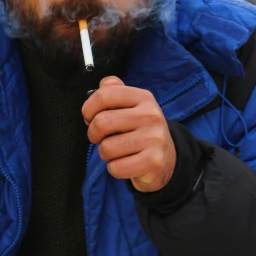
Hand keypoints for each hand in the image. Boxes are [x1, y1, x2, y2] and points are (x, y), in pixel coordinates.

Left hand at [82, 76, 175, 192]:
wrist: (166, 158)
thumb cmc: (139, 130)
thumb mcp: (130, 106)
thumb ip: (113, 91)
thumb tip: (102, 86)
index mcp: (143, 97)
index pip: (105, 95)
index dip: (88, 109)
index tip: (89, 118)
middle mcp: (151, 115)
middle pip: (101, 123)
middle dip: (93, 134)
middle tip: (101, 138)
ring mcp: (154, 138)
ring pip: (106, 148)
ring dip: (105, 153)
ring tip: (117, 151)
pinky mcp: (153, 161)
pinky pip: (116, 167)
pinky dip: (114, 169)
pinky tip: (125, 163)